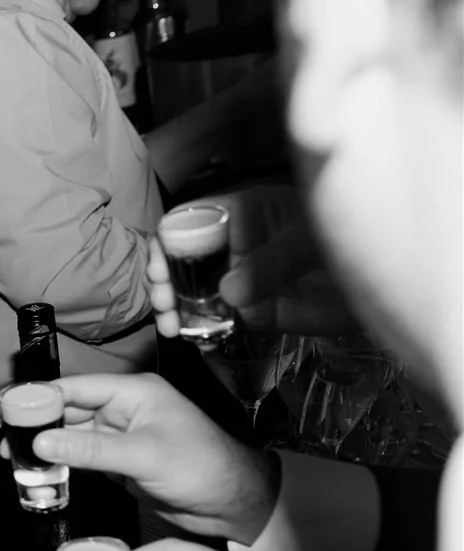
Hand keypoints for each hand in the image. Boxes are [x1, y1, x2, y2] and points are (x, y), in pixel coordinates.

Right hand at [31, 373, 278, 544]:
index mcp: (132, 393)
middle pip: (67, 412)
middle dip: (37, 427)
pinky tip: (40, 476)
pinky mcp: (117, 463)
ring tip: (16, 463)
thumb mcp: (144, 456)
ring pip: (70, 438)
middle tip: (6, 444)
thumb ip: (90, 449)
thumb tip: (41, 443)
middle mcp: (122, 410)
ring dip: (46, 450)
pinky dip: (61, 467)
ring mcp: (118, 437)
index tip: (7, 412)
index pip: (75, 388)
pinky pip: (80, 460)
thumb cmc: (203, 468)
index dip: (40, 398)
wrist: (235, 504)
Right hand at [148, 184, 358, 336]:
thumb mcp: (312, 241)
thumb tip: (229, 292)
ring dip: (175, 309)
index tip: (160, 268)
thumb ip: (273, 263)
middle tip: (162, 302)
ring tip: (172, 326)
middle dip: (163, 280)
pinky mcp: (253, 310)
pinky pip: (216, 320)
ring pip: (191, 292)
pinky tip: (193, 337)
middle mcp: (233, 246)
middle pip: (180, 258)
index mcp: (242, 213)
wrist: (391, 279)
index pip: (188, 219)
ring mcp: (241, 279)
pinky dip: (200, 330)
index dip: (166, 242)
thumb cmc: (354, 236)